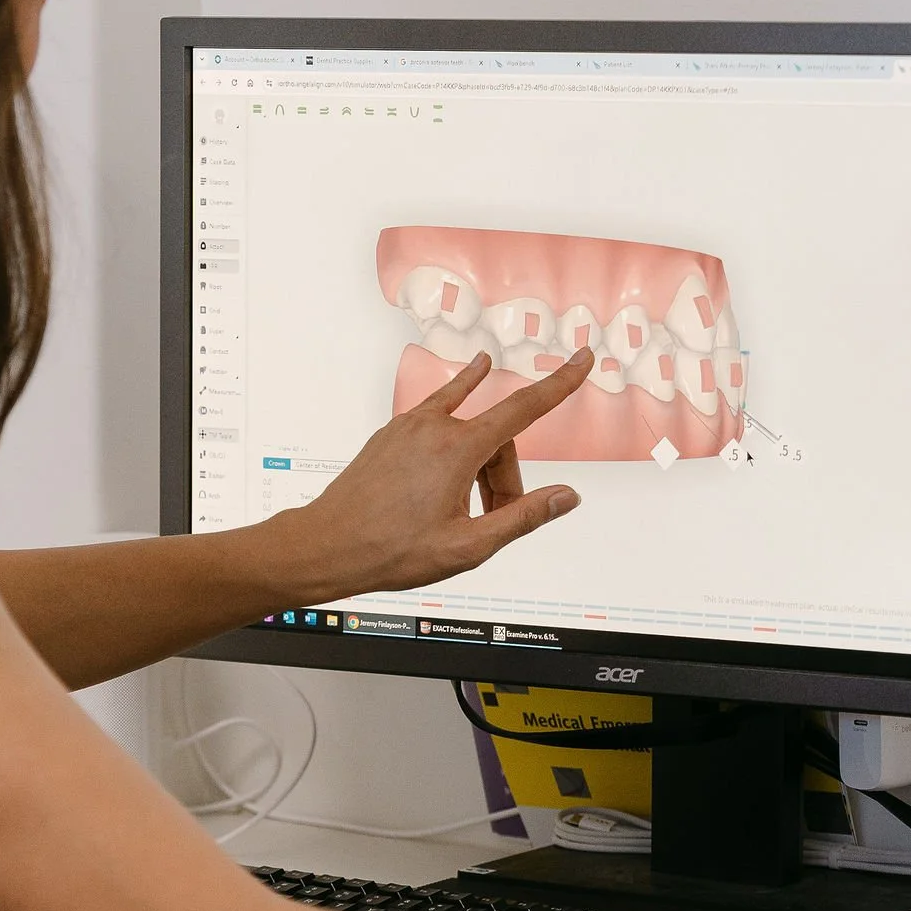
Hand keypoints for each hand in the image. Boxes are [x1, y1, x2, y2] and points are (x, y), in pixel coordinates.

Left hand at [272, 347, 595, 599]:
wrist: (327, 545)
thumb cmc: (389, 550)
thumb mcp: (468, 545)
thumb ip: (522, 517)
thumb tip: (566, 497)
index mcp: (457, 450)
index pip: (525, 407)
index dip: (560, 383)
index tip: (583, 359)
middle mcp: (433, 427)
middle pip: (497, 436)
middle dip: (506, 475)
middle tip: (494, 517)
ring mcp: (409, 427)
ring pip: (467, 431)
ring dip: (481, 464)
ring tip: (471, 505)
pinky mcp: (392, 434)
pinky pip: (438, 414)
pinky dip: (460, 406)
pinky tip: (472, 378)